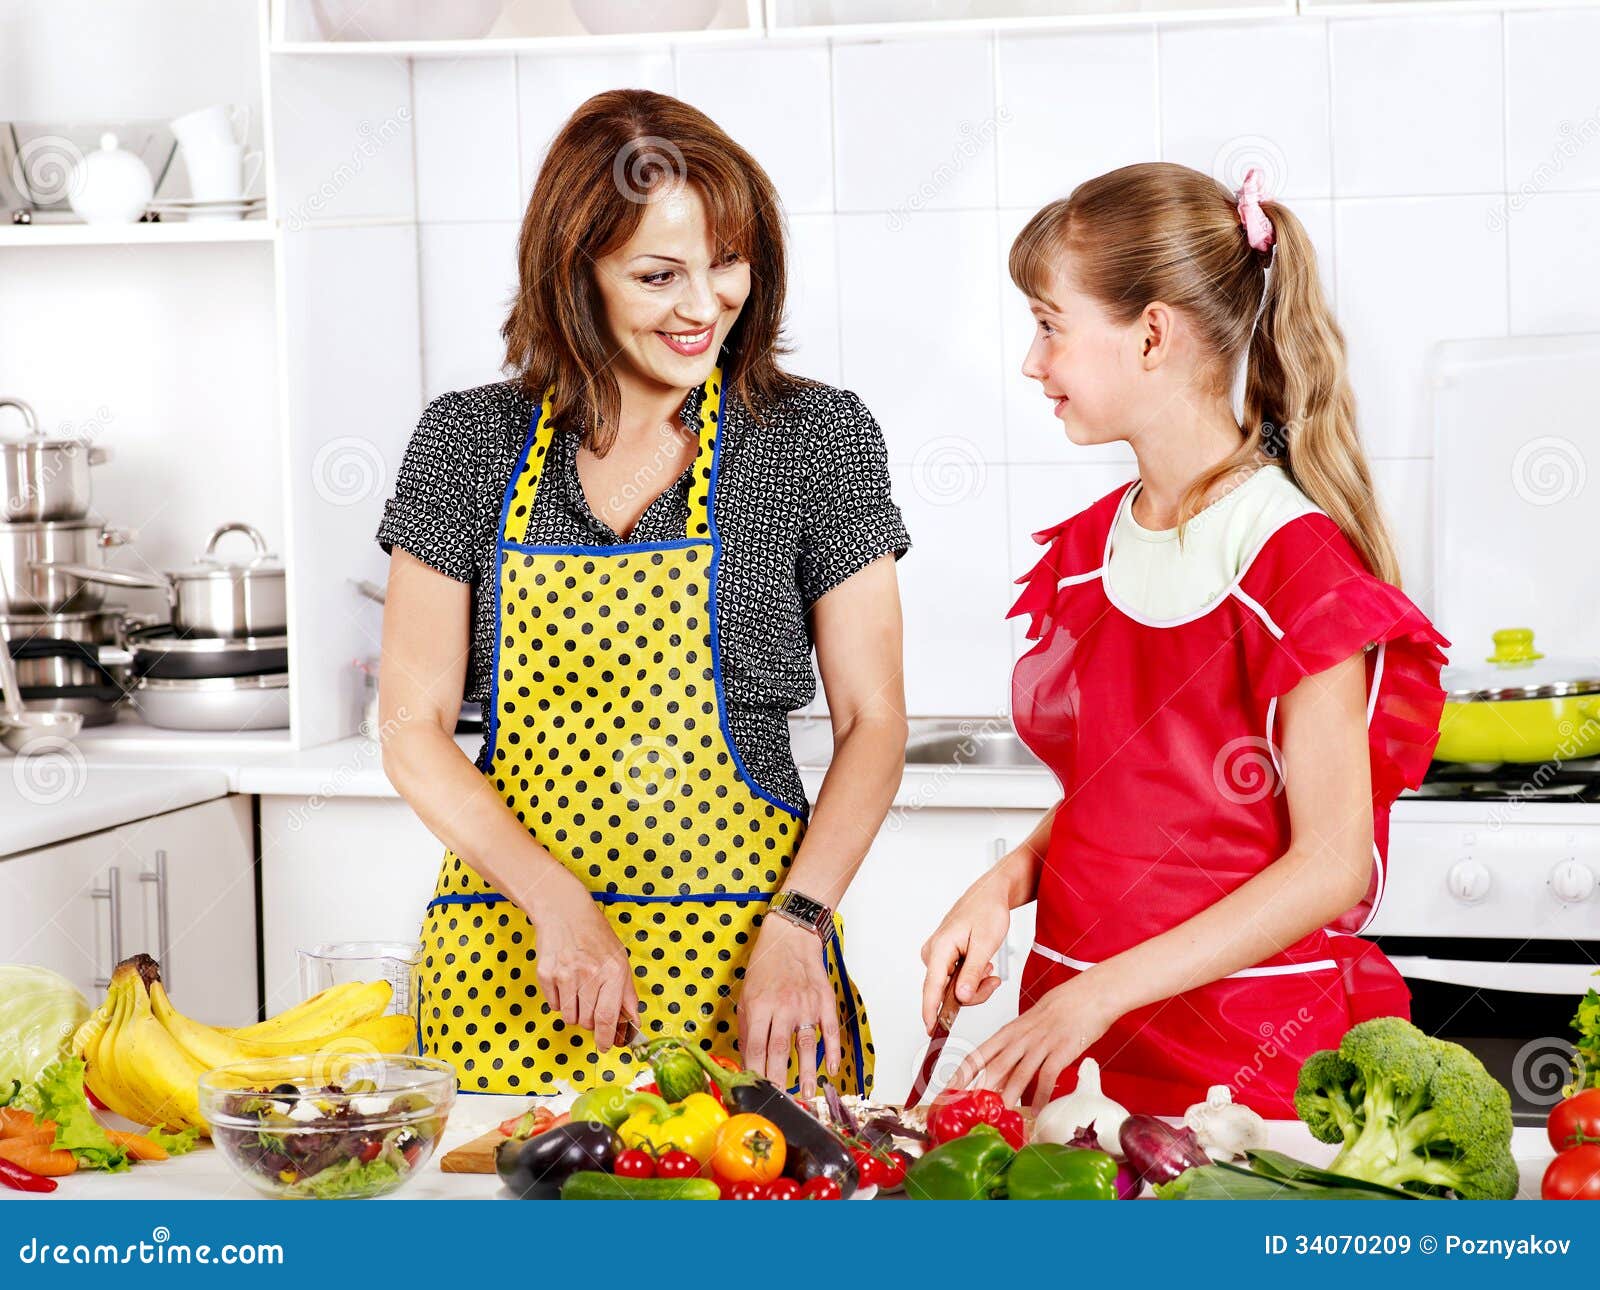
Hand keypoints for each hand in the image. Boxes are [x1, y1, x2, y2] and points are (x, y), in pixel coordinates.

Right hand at [524, 873, 637, 1050]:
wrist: (566, 912)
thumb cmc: (596, 936)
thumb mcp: (620, 960)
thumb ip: (627, 993)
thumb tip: (633, 1022)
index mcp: (613, 971)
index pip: (608, 1016)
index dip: (606, 1038)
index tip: (605, 1046)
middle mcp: (590, 974)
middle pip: (587, 1021)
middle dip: (590, 1022)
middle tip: (590, 1005)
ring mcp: (566, 974)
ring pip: (569, 1017)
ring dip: (574, 1012)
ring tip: (578, 990)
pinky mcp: (546, 974)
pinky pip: (553, 1005)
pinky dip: (559, 1001)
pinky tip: (564, 981)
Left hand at [738, 914, 839, 1097]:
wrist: (791, 937)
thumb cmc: (766, 966)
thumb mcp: (746, 994)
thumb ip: (747, 1026)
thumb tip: (747, 1058)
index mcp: (759, 1005)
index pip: (755, 1047)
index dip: (755, 1072)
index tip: (755, 1090)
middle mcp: (783, 1006)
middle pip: (779, 1051)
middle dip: (778, 1080)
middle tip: (778, 1101)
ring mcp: (806, 1005)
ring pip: (807, 1045)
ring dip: (807, 1073)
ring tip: (806, 1095)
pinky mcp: (824, 1001)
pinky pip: (830, 1031)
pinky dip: (833, 1052)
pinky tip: (832, 1069)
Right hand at [919, 867, 1011, 1031]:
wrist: (990, 895)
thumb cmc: (987, 912)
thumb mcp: (985, 945)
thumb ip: (972, 974)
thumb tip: (962, 998)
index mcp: (940, 948)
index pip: (931, 987)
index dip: (931, 1011)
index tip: (932, 1029)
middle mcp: (933, 952)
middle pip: (945, 991)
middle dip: (971, 994)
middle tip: (992, 982)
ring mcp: (937, 954)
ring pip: (951, 987)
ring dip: (973, 985)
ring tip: (990, 970)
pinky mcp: (943, 956)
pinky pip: (954, 978)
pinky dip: (971, 978)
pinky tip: (982, 966)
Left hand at [945, 973, 1118, 1111]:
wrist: (1087, 995)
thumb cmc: (1058, 1012)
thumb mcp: (1028, 1029)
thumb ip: (1014, 1053)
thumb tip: (999, 1080)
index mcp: (1008, 1033)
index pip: (977, 1055)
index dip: (961, 1075)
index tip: (947, 1091)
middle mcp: (1020, 1039)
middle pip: (993, 1067)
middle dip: (978, 1091)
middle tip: (966, 1111)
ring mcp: (1040, 1044)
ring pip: (1018, 1074)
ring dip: (1007, 1097)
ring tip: (997, 1117)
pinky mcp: (1062, 1050)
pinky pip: (1047, 1076)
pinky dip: (1040, 1095)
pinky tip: (1036, 1111)